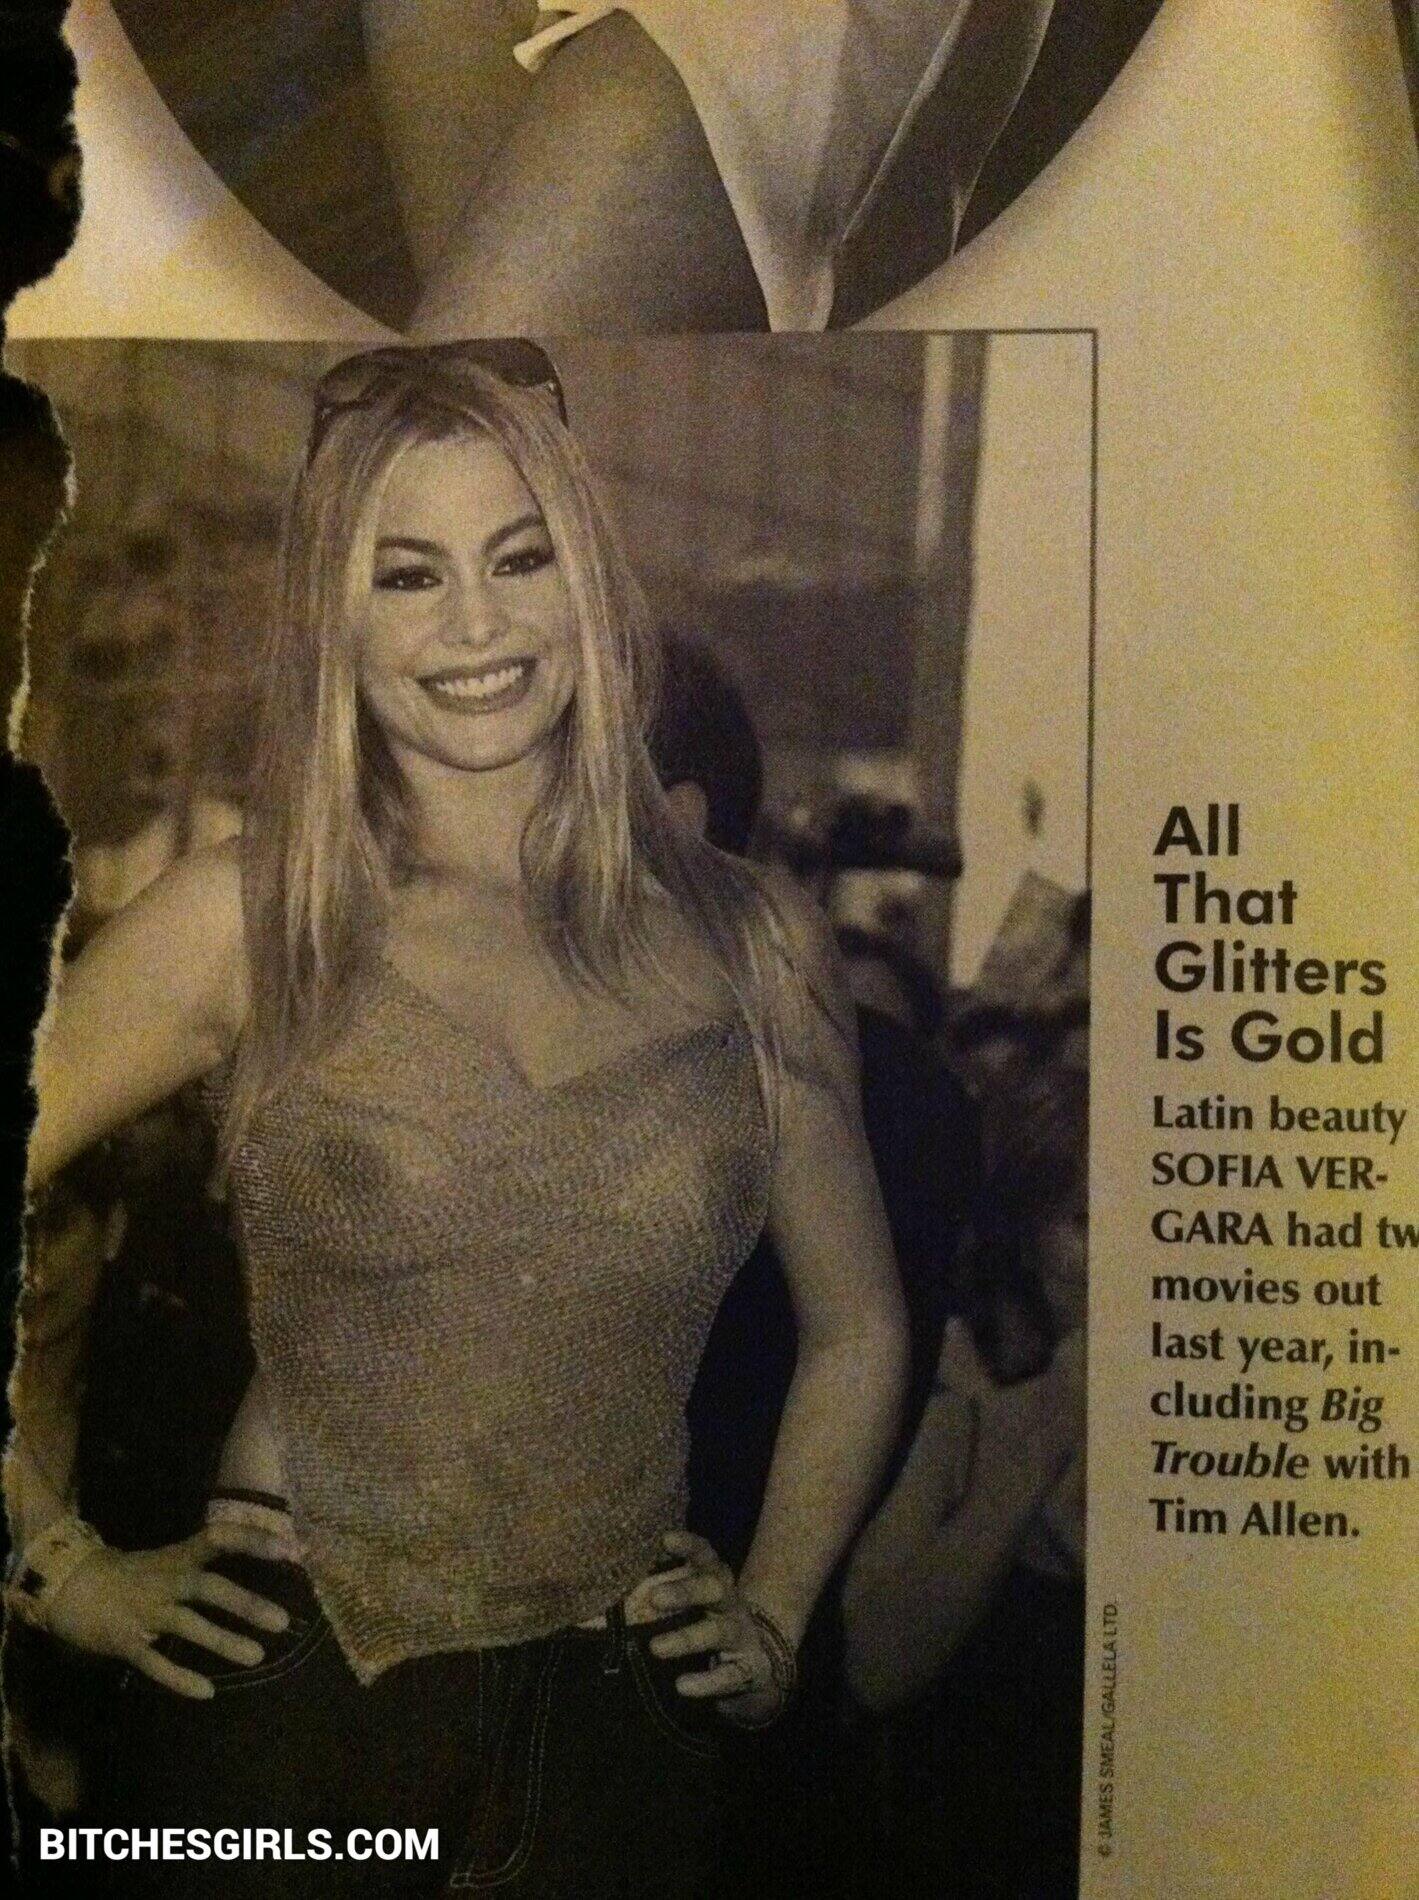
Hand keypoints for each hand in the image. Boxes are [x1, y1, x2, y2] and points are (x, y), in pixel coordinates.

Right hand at [40, 1519, 297, 1698]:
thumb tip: (254, 1564)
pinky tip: (207, 1692)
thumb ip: (203, 1564)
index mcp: (178, 1557)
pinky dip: (180, 1677)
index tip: (290, 1549)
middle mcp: (165, 1580)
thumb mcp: (168, 1560)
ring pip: (188, 1625)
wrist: (67, 1583)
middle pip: (209, 1587)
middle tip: (283, 1621)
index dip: (254, 1540)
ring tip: (257, 1656)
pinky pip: (155, 1662)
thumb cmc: (131, 1573)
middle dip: (246, 1604)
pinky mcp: (124, 1641)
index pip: (220, 1537)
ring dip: (223, 1640)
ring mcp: (145, 1611)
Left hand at [629, 1531, 793, 1728]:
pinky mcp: (747, 1669)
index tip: (665, 1539)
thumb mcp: (686, 1603)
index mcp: (712, 1577)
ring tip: (655, 1648)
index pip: (703, 1555)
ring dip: (687, 1638)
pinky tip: (682, 1686)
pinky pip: (728, 1676)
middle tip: (654, 1597)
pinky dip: (706, 1682)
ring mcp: (741, 1634)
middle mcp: (729, 1601)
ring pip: (718, 1631)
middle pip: (714, 1588)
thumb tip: (595, 1611)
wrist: (755, 1661)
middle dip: (686, 1591)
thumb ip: (651, 1596)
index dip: (688, 1546)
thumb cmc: (704, 1621)